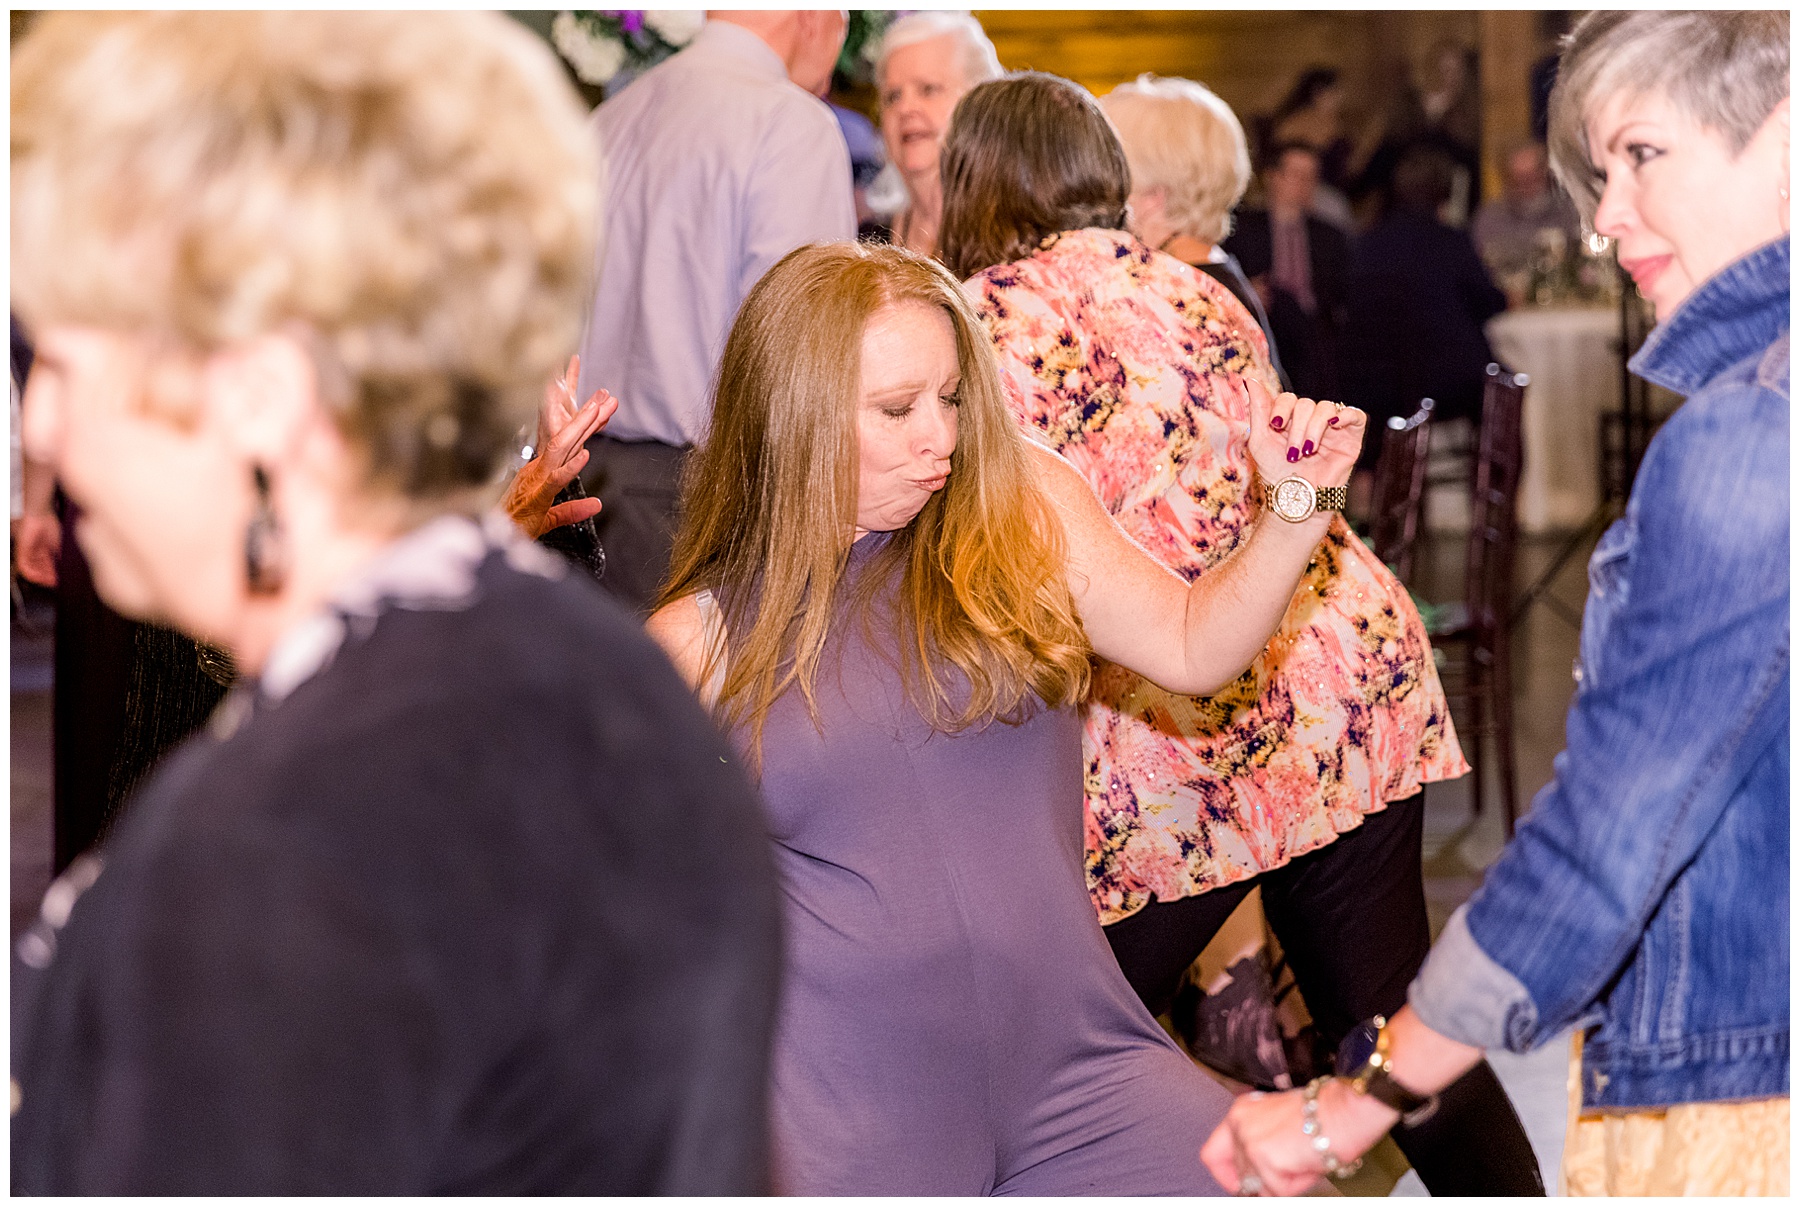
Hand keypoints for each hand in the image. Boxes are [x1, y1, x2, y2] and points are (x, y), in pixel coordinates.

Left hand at [12, 511, 60, 586]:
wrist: (41, 513)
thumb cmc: (48, 523)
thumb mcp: (56, 542)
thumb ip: (58, 554)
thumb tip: (62, 563)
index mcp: (41, 548)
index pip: (44, 564)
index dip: (50, 573)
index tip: (56, 579)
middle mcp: (32, 551)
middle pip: (38, 568)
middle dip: (46, 576)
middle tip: (53, 582)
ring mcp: (26, 551)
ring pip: (30, 568)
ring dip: (39, 576)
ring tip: (48, 581)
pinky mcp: (21, 550)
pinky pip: (23, 565)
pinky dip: (31, 572)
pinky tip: (38, 577)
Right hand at [503, 355, 615, 538]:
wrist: (493, 538)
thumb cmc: (514, 527)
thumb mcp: (549, 518)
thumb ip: (572, 510)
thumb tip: (597, 505)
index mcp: (541, 470)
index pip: (567, 443)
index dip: (583, 425)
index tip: (599, 407)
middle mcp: (540, 469)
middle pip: (566, 438)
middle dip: (586, 416)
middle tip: (604, 396)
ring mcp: (537, 479)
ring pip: (561, 448)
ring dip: (580, 428)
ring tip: (597, 409)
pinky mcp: (536, 495)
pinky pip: (555, 477)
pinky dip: (570, 467)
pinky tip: (584, 454)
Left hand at [1200, 1079, 1396, 1195]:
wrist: (1346, 1111)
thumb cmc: (1324, 1114)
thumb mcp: (1280, 1123)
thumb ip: (1260, 1142)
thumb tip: (1253, 1175)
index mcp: (1241, 1113)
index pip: (1213, 1154)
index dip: (1227, 1177)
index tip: (1239, 1186)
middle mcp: (1240, 1125)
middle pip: (1241, 1178)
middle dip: (1267, 1182)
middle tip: (1292, 1168)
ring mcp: (1249, 1143)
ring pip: (1262, 1188)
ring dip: (1286, 1182)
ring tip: (1304, 1159)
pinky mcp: (1265, 1159)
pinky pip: (1279, 1191)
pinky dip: (1297, 1184)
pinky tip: (1308, 1162)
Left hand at [1243, 377, 1365, 495]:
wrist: (1297, 497)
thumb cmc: (1276, 472)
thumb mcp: (1260, 439)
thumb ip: (1258, 409)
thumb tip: (1250, 379)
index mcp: (1290, 418)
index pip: (1288, 399)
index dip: (1281, 408)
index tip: (1275, 426)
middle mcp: (1311, 420)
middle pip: (1306, 405)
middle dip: (1297, 428)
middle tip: (1292, 453)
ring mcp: (1332, 427)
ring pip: (1326, 409)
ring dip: (1314, 429)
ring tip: (1307, 451)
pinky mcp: (1351, 437)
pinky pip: (1355, 415)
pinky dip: (1345, 415)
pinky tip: (1334, 425)